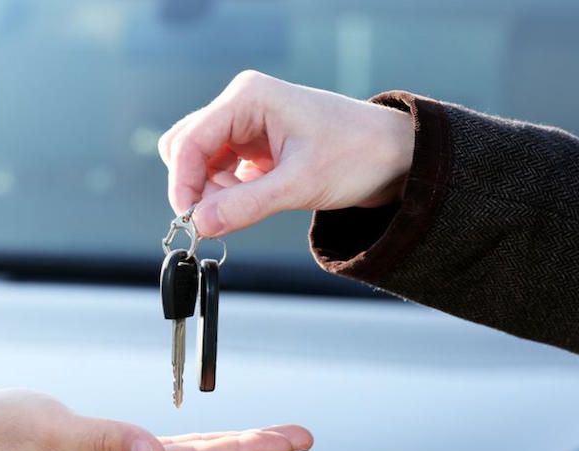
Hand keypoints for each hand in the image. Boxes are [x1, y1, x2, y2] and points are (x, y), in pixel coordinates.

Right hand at [158, 70, 414, 236]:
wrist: (396, 158)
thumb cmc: (357, 156)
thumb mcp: (300, 185)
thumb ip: (246, 206)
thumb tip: (198, 224)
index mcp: (248, 97)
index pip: (190, 141)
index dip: (183, 184)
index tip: (189, 222)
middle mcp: (242, 105)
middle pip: (187, 148)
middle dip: (195, 188)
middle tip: (214, 221)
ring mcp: (247, 125)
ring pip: (201, 163)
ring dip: (210, 193)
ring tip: (240, 214)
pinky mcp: (255, 147)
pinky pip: (221, 171)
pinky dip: (225, 194)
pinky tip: (247, 206)